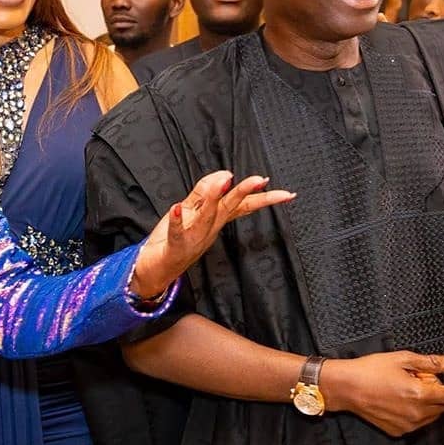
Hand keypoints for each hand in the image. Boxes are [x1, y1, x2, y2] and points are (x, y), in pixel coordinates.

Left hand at [132, 171, 294, 297]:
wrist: (157, 270)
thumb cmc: (175, 240)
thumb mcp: (193, 210)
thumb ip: (206, 191)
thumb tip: (226, 173)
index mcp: (215, 219)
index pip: (242, 205)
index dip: (263, 198)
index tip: (286, 194)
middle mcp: (209, 228)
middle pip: (229, 207)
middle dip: (244, 193)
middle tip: (261, 180)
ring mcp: (194, 237)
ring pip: (206, 217)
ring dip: (214, 199)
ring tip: (224, 180)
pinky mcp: (175, 245)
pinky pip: (177, 232)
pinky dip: (177, 221)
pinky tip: (176, 208)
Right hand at [322, 350, 443, 436]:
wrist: (345, 388)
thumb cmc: (371, 369)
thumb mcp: (403, 359)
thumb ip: (432, 362)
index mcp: (419, 395)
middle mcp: (416, 414)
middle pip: (443, 405)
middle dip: (440, 390)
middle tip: (421, 375)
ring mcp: (407, 426)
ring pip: (432, 415)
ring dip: (430, 401)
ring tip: (408, 386)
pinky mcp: (398, 431)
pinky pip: (418, 422)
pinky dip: (418, 411)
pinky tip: (401, 398)